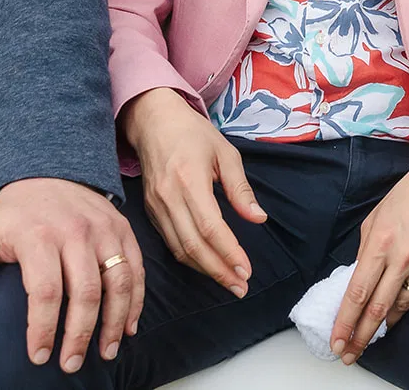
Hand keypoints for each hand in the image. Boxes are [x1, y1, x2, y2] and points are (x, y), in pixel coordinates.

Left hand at [0, 177, 143, 372]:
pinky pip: (136, 268)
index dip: (43, 329)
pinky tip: (128, 326)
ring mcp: (103, 229)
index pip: (45, 291)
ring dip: (115, 322)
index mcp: (37, 235)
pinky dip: (136, 300)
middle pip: (86, 292)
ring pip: (119, 281)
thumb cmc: (10, 218)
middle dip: (79, 335)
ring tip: (106, 353)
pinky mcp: (121, 229)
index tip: (38, 357)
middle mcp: (75, 231)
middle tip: (70, 365)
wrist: (46, 172)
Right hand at [119, 87, 266, 297]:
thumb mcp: (225, 153)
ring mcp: (156, 206)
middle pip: (193, 244)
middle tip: (240, 286)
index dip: (228, 252)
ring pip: (179, 248)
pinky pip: (169, 242)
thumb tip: (258, 219)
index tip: (246, 270)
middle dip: (218, 270)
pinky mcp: (150, 211)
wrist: (153, 121)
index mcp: (189, 180)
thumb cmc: (194, 134)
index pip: (210, 226)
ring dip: (204, 269)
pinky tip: (207, 265)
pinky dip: (189, 258)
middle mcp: (169, 197)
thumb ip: (240, 189)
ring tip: (229, 282)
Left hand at [329, 147, 408, 364]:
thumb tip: (360, 276)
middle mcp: (403, 255)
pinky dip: (406, 304)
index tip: (336, 339)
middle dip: (360, 336)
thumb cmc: (408, 194)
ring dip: (383, 326)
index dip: (345, 320)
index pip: (358, 291)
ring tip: (370, 339)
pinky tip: (396, 314)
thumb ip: (367, 249)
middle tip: (349, 355)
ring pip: (401, 305)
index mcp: (380, 241)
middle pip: (377, 307)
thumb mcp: (376, 217)